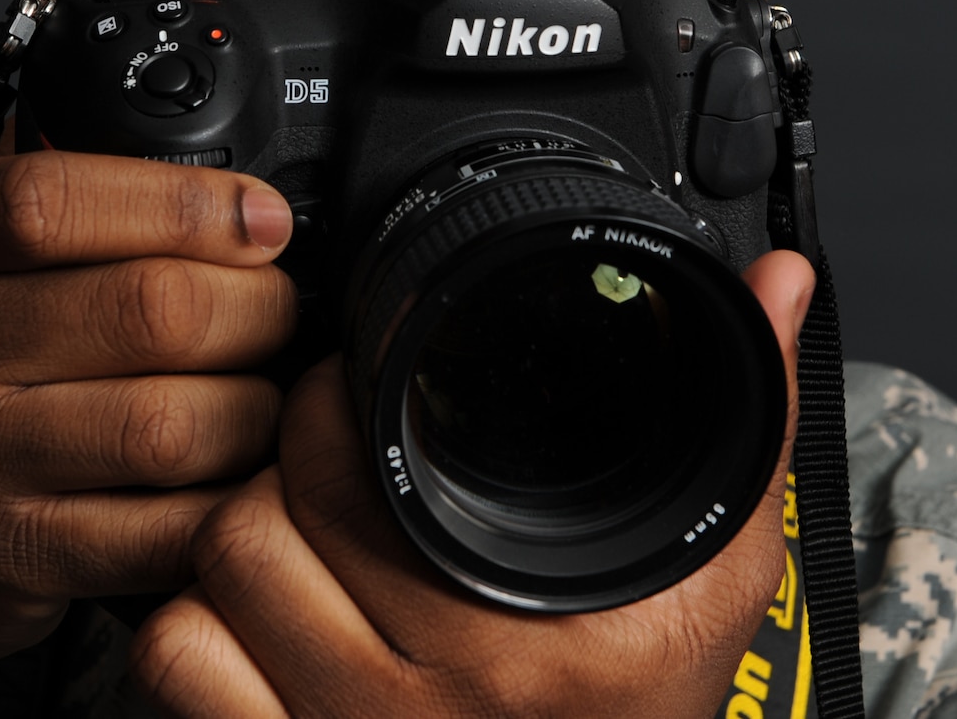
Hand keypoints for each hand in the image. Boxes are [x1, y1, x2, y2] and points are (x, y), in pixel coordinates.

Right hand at [0, 151, 299, 716]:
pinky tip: (237, 476)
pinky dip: (230, 501)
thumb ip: (60, 191)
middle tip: (279, 312)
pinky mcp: (16, 555)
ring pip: (174, 424)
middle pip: (152, 310)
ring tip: (260, 397)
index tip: (262, 217)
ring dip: (254, 410)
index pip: (58, 197)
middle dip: (257, 307)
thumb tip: (201, 144)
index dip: (188, 201)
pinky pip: (167, 528)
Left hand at [132, 249, 814, 718]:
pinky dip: (193, 630)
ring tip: (287, 523)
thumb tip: (777, 281)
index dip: (333, 406)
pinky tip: (251, 614)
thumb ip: (750, 418)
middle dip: (281, 464)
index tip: (352, 393)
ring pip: (211, 581)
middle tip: (316, 454)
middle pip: (260, 516)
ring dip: (234, 537)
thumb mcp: (718, 575)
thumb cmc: (650, 712)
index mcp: (530, 638)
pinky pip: (179, 672)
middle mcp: (429, 703)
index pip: (352, 472)